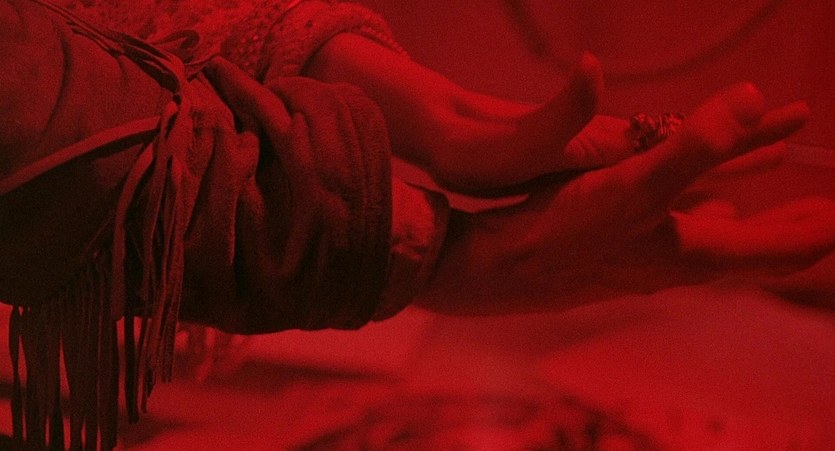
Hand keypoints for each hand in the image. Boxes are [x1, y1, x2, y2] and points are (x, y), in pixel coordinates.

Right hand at [420, 83, 823, 314]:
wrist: (502, 269)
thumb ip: (697, 146)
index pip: (782, 249)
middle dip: (795, 229)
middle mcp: (681, 265)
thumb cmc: (566, 235)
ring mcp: (651, 262)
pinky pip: (684, 235)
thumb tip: (753, 100)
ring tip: (779, 209)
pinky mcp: (623, 252)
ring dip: (756, 223)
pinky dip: (708, 218)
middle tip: (827, 213)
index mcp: (696, 254)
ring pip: (722, 243)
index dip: (819, 230)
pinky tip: (701, 210)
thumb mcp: (635, 186)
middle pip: (757, 253)